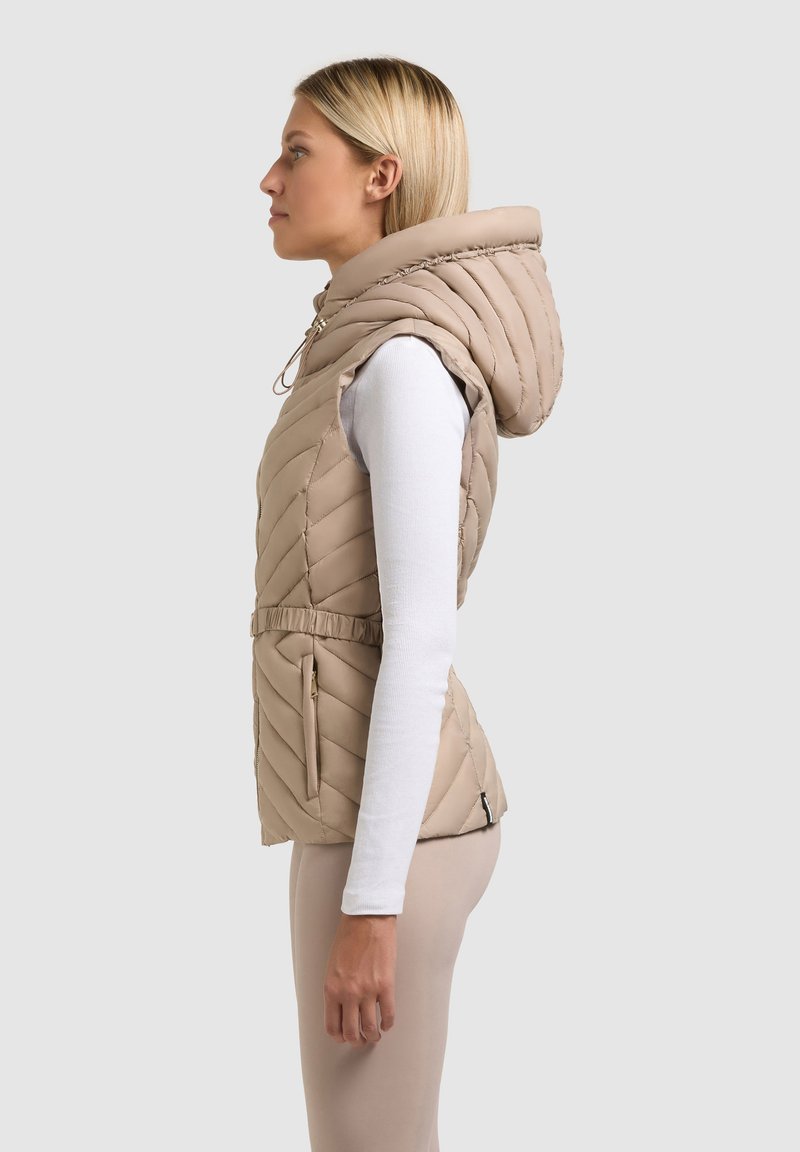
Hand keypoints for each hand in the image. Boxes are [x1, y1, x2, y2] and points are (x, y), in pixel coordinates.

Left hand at [323, 911, 396, 1045]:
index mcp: (331, 989)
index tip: (346, 1037)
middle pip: (351, 1033)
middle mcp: (348, 994)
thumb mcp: (332, 966)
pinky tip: (387, 1024)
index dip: (340, 1037)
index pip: (332, 1027)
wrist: (367, 919)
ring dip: (373, 1036)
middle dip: (357, 1041)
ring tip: (376, 1035)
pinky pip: (388, 1014)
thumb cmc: (347, 938)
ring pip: (370, 1028)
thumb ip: (335, 989)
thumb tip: (342, 1009)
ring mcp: (368, 991)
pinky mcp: (386, 985)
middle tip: (362, 1039)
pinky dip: (388, 1024)